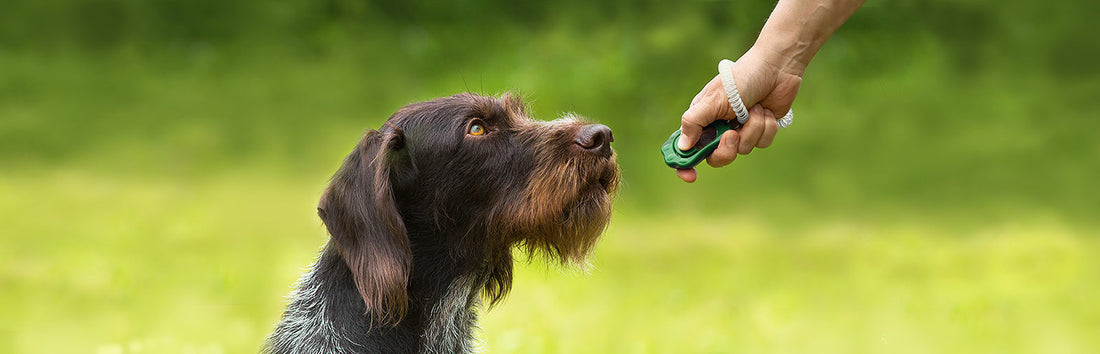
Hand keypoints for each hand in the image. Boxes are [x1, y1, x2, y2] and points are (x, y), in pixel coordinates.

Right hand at [675, 48, 802, 182]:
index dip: (685, 164)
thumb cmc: (741, 78)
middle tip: (733, 134)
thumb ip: (694, 122)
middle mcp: (719, 127)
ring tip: (754, 108)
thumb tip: (683, 146)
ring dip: (752, 129)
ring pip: (743, 150)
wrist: (776, 68)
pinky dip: (766, 127)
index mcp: (702, 119)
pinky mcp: (760, 130)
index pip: (687, 148)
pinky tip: (766, 110)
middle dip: (727, 149)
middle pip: (716, 157)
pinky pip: (762, 143)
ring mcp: (741, 130)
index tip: (691, 176)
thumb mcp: (713, 99)